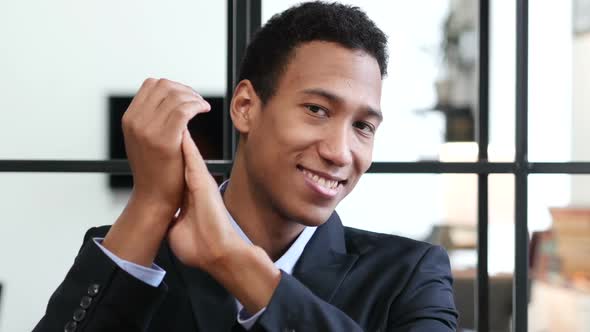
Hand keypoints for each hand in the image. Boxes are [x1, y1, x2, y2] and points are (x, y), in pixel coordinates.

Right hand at [123, 78, 210, 213]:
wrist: (155, 196)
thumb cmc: (155, 169)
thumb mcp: (144, 139)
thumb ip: (150, 118)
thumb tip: (167, 97)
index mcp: (129, 119)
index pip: (151, 84)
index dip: (172, 86)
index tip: (186, 96)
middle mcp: (135, 121)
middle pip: (164, 86)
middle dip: (185, 89)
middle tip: (197, 100)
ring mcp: (148, 130)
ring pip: (176, 96)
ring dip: (194, 97)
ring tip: (202, 106)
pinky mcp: (165, 140)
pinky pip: (184, 110)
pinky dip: (197, 105)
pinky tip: (204, 109)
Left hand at [168, 132, 280, 313]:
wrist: (217, 254)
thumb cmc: (201, 247)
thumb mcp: (181, 229)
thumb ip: (177, 218)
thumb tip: (168, 220)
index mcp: (192, 195)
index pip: (179, 170)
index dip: (172, 156)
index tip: (162, 144)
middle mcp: (198, 185)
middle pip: (184, 157)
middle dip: (177, 141)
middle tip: (170, 124)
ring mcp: (201, 183)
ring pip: (189, 154)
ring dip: (181, 138)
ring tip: (175, 120)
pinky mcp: (203, 183)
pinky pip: (192, 159)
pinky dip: (186, 145)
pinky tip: (181, 130)